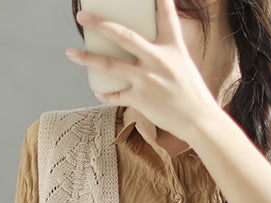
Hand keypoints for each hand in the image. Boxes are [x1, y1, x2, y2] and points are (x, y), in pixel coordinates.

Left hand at [65, 0, 217, 143]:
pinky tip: (98, 90)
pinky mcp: (141, 99)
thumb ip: (163, 53)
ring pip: (110, 65)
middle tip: (82, 16)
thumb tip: (139, 49)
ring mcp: (147, 79)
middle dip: (99, 24)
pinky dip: (105, 92)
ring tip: (71, 52)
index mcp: (173, 46)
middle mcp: (158, 59)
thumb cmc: (191, 93)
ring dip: (87, 58)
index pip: (165, 13)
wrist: (199, 120)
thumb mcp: (182, 64)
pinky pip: (116, 94)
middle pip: (123, 36)